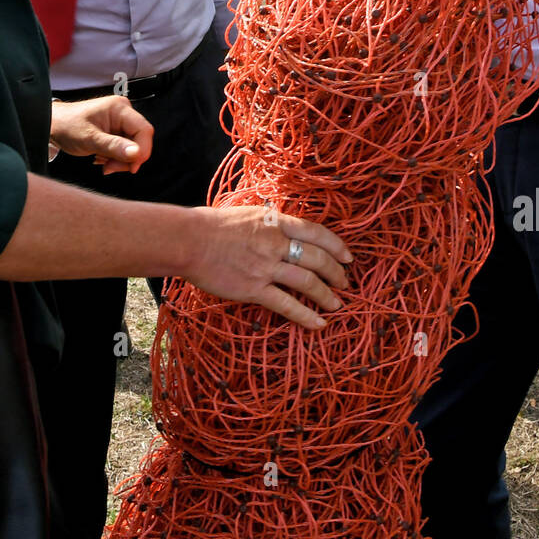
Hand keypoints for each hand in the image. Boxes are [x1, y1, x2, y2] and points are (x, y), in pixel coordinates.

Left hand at [50, 96, 153, 174]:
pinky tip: (103, 158)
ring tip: (103, 163)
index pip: (144, 130)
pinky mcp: (117, 131)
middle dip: (128, 158)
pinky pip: (125, 148)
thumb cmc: (67, 126)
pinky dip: (116, 158)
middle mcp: (123, 113)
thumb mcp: (90, 139)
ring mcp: (120, 122)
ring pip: (133, 146)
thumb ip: (113, 146)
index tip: (132, 168)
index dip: (142, 151)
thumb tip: (136, 153)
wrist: (54, 125)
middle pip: (140, 140)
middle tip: (110, 168)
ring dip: (120, 160)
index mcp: (120, 108)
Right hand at [183, 206, 352, 329]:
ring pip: (307, 282)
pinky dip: (306, 315)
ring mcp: (265, 267)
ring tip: (337, 304)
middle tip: (345, 282)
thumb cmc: (214, 226)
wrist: (189, 240)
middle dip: (336, 272)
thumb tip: (286, 231)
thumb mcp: (249, 214)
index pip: (316, 232)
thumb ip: (271, 224)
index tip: (348, 256)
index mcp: (276, 222)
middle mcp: (276, 243)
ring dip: (326, 295)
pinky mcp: (253, 289)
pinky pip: (286, 305)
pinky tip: (318, 323)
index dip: (337, 246)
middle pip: (317, 259)